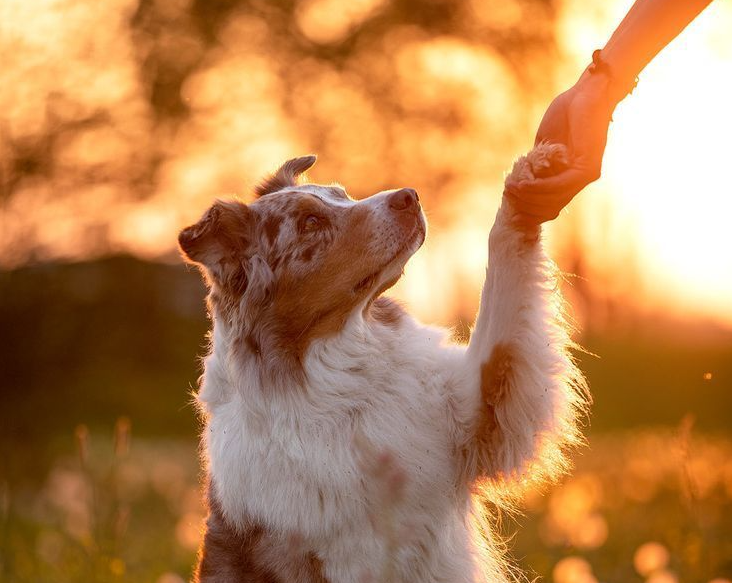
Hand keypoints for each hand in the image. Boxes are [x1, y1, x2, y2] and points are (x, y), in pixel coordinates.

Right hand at [506, 71, 616, 224]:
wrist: (586, 93)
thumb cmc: (567, 113)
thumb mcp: (546, 144)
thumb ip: (539, 163)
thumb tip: (522, 182)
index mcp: (572, 174)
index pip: (550, 201)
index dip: (529, 203)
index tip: (509, 198)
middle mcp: (581, 178)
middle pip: (551, 204)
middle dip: (526, 203)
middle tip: (507, 195)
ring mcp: (587, 175)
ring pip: (554, 198)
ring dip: (530, 196)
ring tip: (511, 188)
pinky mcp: (588, 169)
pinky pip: (560, 186)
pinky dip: (540, 187)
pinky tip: (525, 184)